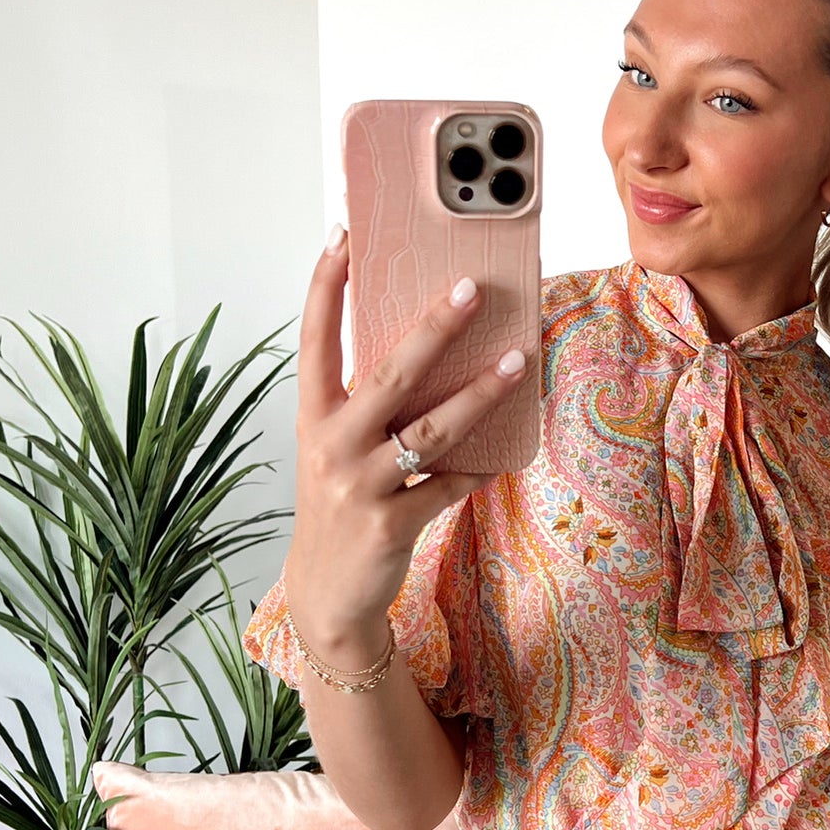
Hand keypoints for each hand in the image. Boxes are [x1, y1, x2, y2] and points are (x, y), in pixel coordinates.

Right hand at [282, 226, 527, 661]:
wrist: (327, 593)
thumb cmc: (339, 506)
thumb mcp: (334, 451)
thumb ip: (365, 406)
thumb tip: (425, 349)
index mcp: (312, 418)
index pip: (315, 340)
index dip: (325, 288)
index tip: (343, 236)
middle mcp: (330, 447)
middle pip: (388, 374)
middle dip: (433, 329)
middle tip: (470, 289)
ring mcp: (359, 488)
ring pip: (429, 430)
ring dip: (479, 395)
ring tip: (516, 363)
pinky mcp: (391, 525)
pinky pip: (447, 486)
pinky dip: (476, 471)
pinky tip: (500, 458)